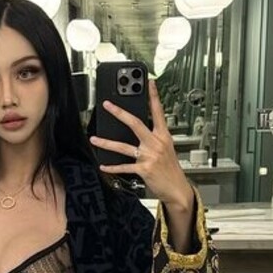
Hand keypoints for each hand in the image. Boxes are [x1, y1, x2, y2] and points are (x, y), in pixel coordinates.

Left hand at [90, 79, 193, 210]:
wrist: (177, 189)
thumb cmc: (171, 169)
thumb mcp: (167, 149)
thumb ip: (154, 138)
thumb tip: (138, 130)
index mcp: (163, 136)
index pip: (158, 112)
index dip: (153, 96)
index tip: (149, 83)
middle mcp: (156, 144)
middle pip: (136, 124)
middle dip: (120, 113)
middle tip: (108, 105)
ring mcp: (149, 156)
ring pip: (124, 146)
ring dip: (107, 143)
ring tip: (95, 139)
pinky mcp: (143, 169)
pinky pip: (124, 167)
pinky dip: (113, 167)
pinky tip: (104, 166)